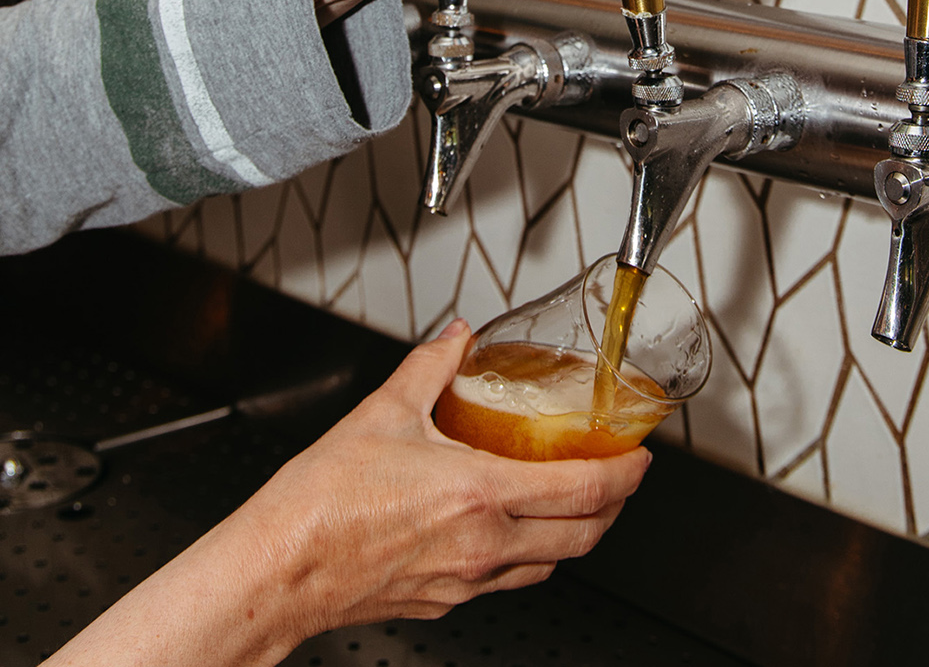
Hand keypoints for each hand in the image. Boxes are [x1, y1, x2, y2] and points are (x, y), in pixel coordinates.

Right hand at [47, 321, 649, 666]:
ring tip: (580, 500)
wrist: (279, 568)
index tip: (640, 455)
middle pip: (584, 535)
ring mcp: (466, 581)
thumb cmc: (321, 502)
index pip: (584, 490)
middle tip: (623, 475)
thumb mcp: (384, 411)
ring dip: (579, 533)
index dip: (625, 473)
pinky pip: (510, 580)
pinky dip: (533, 554)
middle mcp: (484, 545)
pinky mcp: (444, 601)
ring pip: (552, 564)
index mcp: (480, 495)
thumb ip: (432, 366)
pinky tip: (516, 530)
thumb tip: (457, 337)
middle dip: (616, 505)